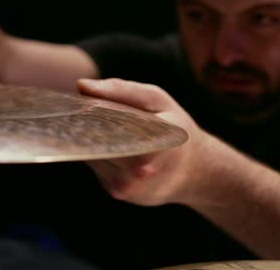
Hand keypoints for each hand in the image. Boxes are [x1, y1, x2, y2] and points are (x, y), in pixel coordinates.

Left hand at [78, 78, 211, 206]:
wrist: (197, 172)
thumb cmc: (177, 129)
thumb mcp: (158, 100)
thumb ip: (121, 90)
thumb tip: (82, 85)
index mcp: (153, 143)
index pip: (104, 122)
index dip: (89, 109)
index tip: (86, 100)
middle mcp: (139, 170)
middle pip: (92, 139)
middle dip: (87, 124)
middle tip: (90, 110)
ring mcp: (127, 186)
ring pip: (90, 154)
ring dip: (91, 140)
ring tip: (107, 127)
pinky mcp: (118, 193)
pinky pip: (97, 167)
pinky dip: (99, 154)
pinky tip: (114, 146)